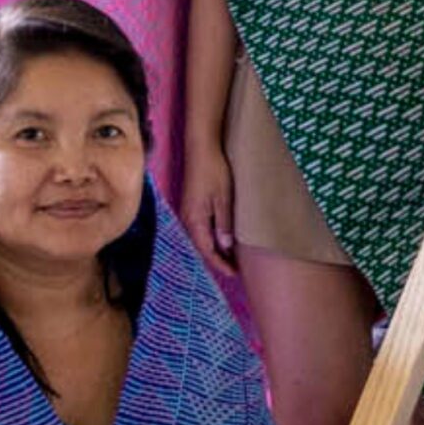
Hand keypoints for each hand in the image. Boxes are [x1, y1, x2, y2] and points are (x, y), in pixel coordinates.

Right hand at [180, 137, 236, 277]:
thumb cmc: (214, 171)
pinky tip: (221, 241)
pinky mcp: (191, 207)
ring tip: (231, 260)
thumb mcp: (224, 199)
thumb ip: (224, 224)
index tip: (235, 275)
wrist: (201, 150)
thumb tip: (226, 247)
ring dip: (214, 251)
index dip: (221, 265)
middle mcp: (187, 220)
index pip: (207, 251)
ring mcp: (188, 213)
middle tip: (236, 271)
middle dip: (217, 261)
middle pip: (202, 249)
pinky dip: (211, 240)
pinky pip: (200, 231)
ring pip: (201, 240)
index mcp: (195, 221)